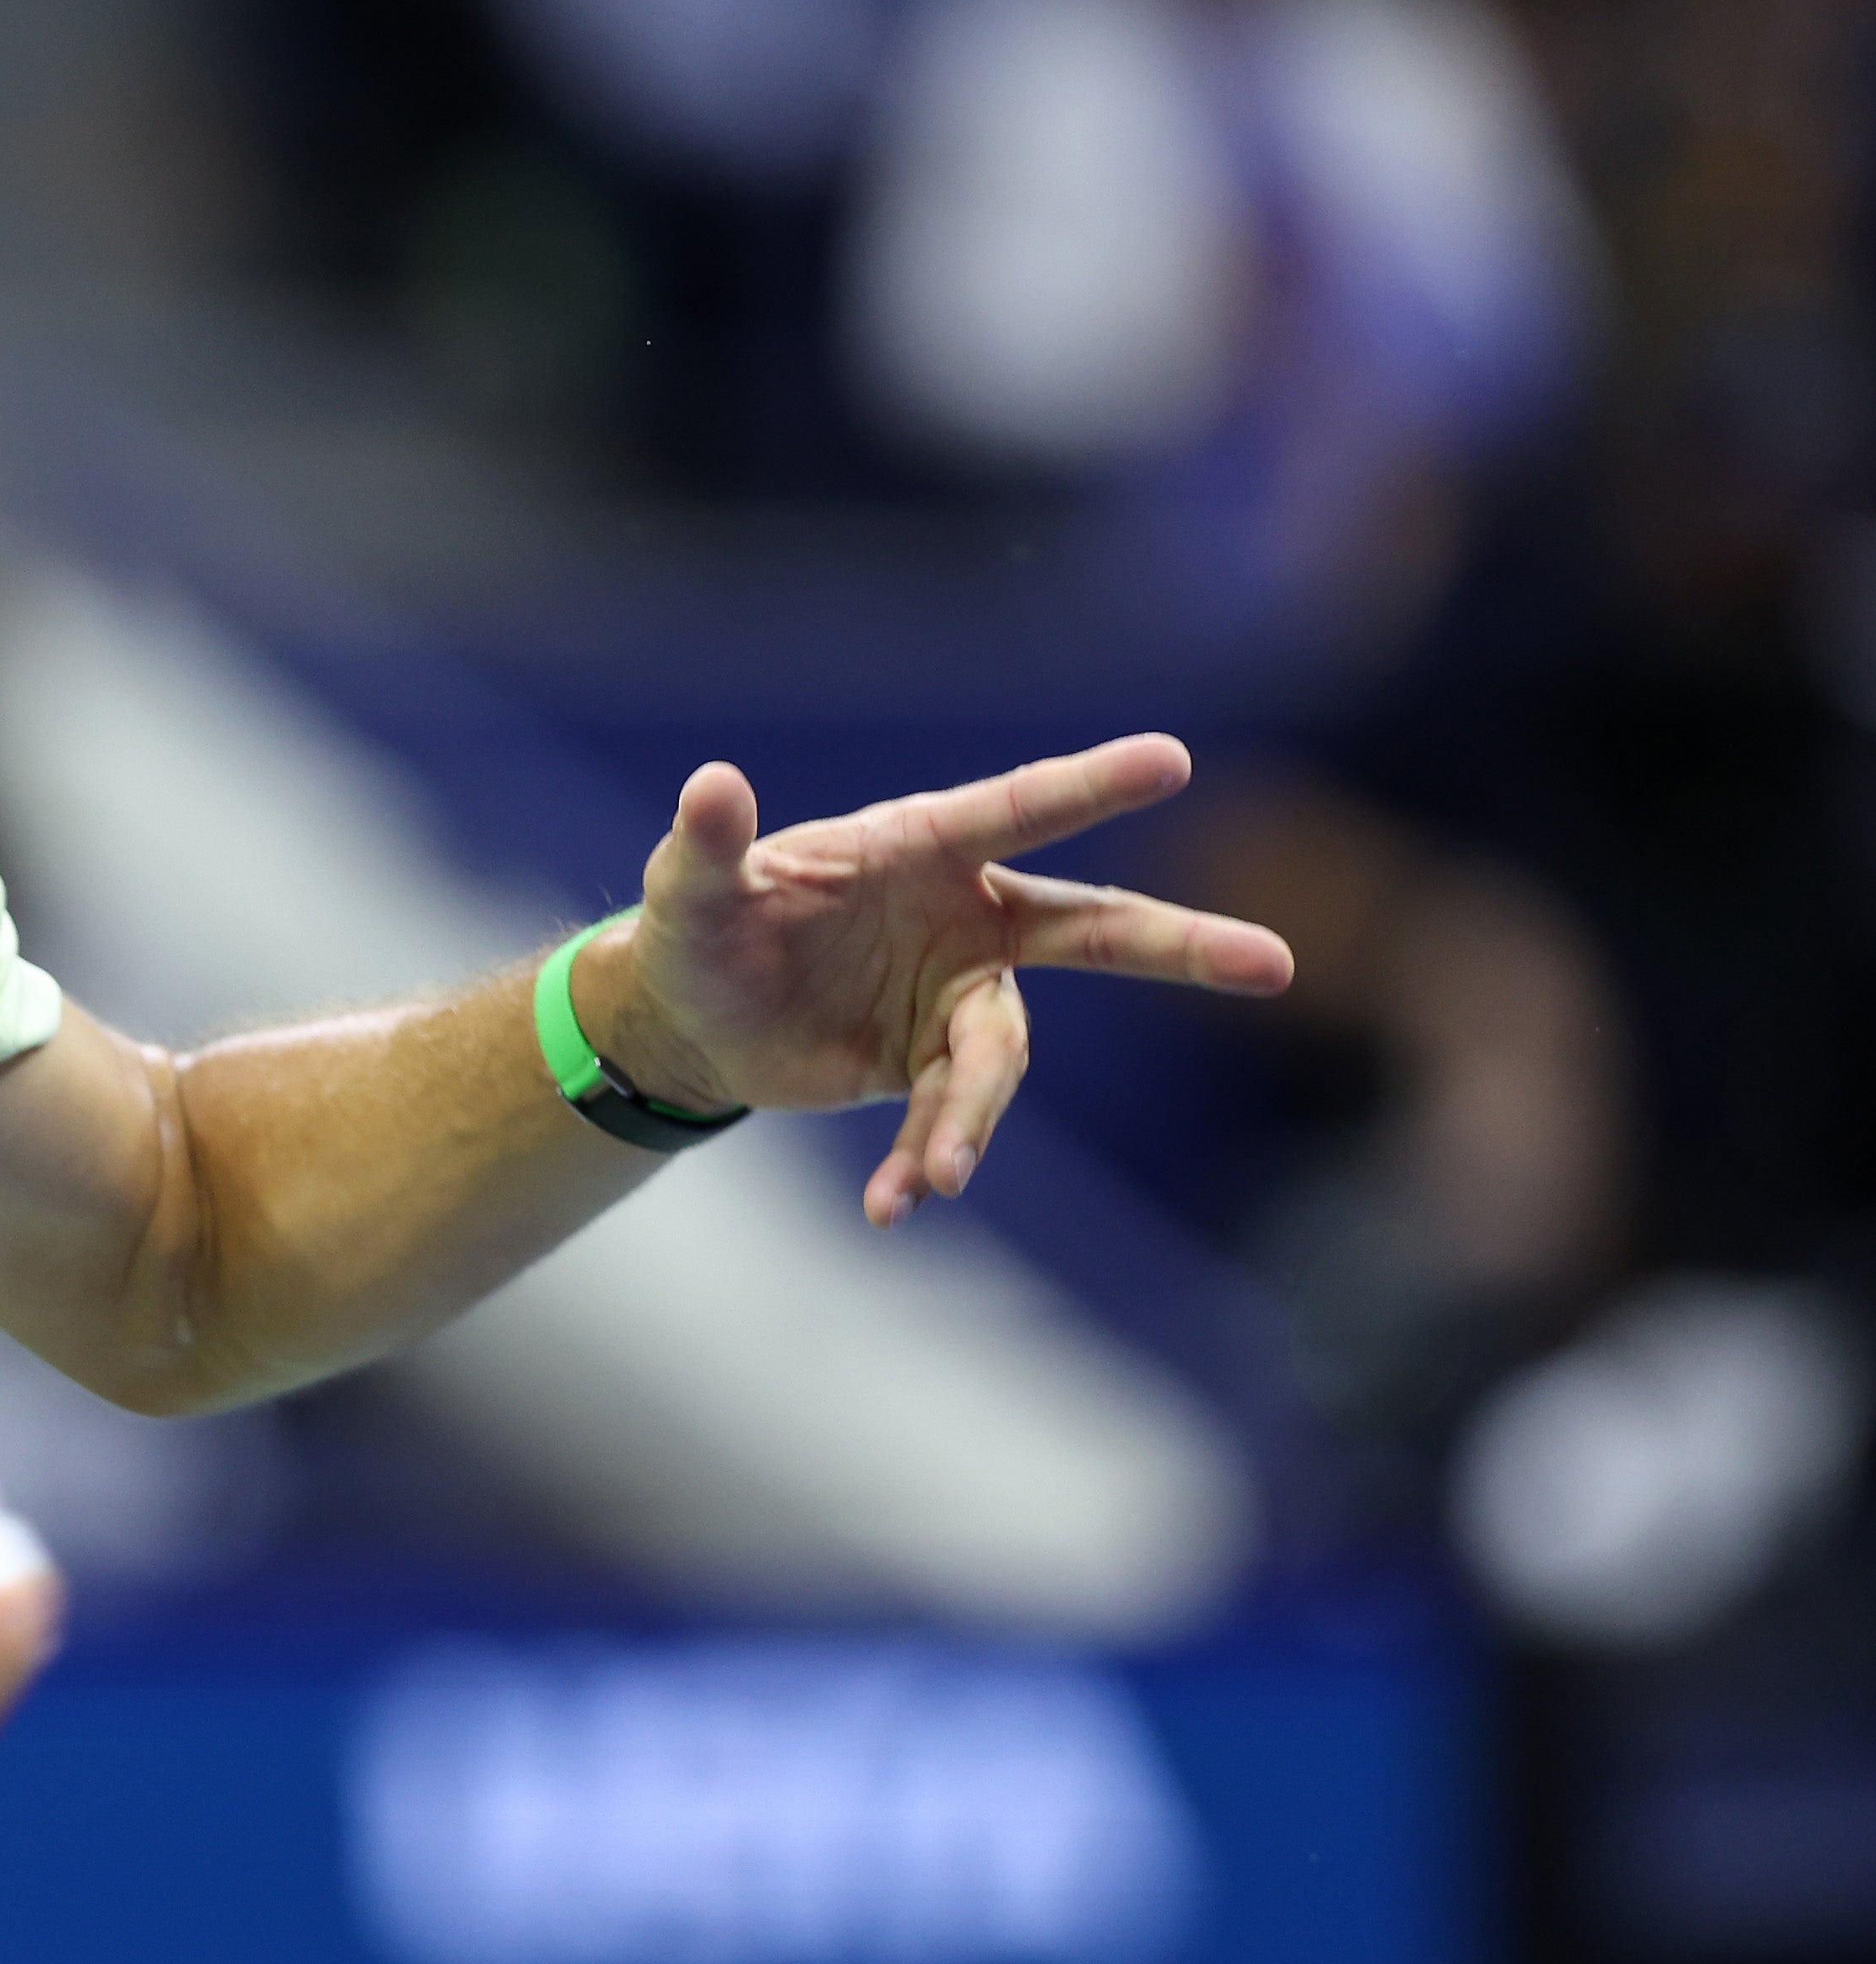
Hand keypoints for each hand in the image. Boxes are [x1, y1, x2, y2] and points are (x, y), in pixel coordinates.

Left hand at [579, 732, 1295, 1227]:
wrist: (693, 1019)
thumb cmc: (701, 927)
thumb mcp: (688, 888)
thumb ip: (706, 841)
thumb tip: (711, 784)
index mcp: (918, 849)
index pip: (1015, 810)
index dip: (1089, 787)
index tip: (1170, 760)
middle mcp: (964, 916)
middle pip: (1096, 928)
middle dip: (1182, 947)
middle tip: (1274, 964)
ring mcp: (961, 995)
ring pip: (1001, 1060)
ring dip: (971, 1118)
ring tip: (933, 1178)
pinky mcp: (934, 1065)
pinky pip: (952, 1117)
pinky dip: (925, 1158)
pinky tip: (895, 1203)